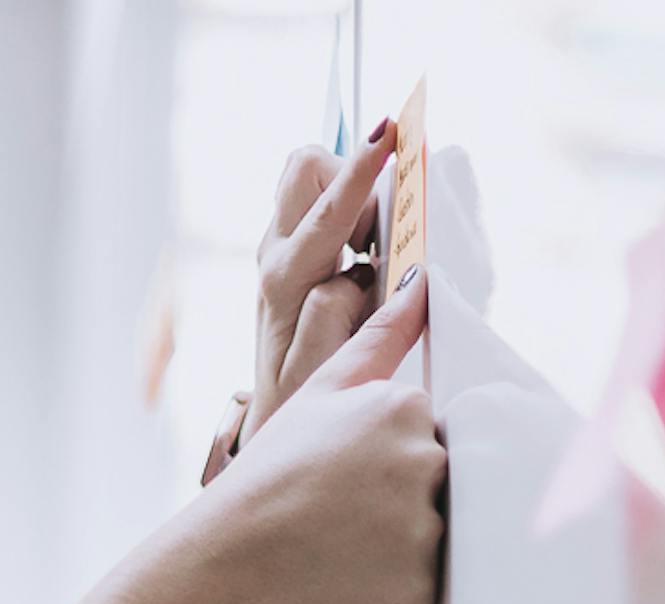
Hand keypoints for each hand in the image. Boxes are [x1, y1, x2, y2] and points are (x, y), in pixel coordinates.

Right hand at [204, 274, 444, 603]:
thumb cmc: (273, 472)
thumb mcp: (321, 390)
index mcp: (407, 408)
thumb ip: (381, 337)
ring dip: (400, 545)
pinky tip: (352, 580)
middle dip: (399, 499)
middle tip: (341, 515)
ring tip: (345, 549)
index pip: (427, 434)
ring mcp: (427, 528)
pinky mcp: (422, 587)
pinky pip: (426, 586)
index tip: (344, 476)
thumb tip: (424, 283)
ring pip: (436, 536)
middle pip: (437, 482)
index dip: (386, 459)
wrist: (233, 560)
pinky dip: (395, 589)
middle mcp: (427, 461)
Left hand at [212, 123, 394, 481]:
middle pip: (306, 167)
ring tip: (369, 249)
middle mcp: (275, 253)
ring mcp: (280, 245)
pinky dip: (349, 206)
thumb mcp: (320, 370)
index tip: (388, 131)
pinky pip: (320, 199)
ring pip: (312, 177)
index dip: (361, 169)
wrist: (277, 410)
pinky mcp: (291, 246)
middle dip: (351, 174)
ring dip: (352, 194)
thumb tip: (358, 271)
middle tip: (377, 231)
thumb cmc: (303, 395)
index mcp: (285, 279)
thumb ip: (337, 316)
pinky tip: (363, 250)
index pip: (327, 210)